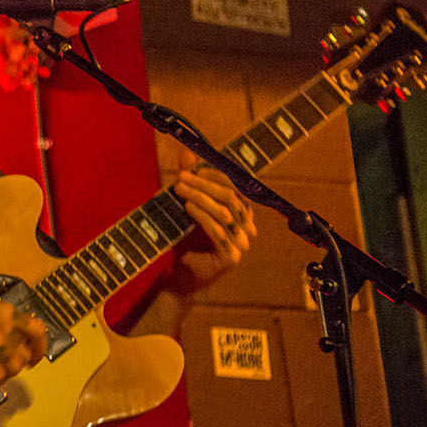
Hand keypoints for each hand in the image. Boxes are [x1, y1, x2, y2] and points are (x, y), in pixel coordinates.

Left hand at [166, 147, 254, 293]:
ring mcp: (242, 243)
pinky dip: (202, 217)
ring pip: (225, 213)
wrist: (182, 274)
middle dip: (204, 185)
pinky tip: (187, 207)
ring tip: (179, 189)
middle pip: (231, 198)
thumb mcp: (188, 204)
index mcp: (242, 214)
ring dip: (200, 198)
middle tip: (181, 178)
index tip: (194, 168)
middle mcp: (247, 228)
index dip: (217, 176)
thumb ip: (190, 180)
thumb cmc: (186, 238)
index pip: (237, 188)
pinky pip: (218, 231)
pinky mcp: (231, 257)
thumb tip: (186, 151)